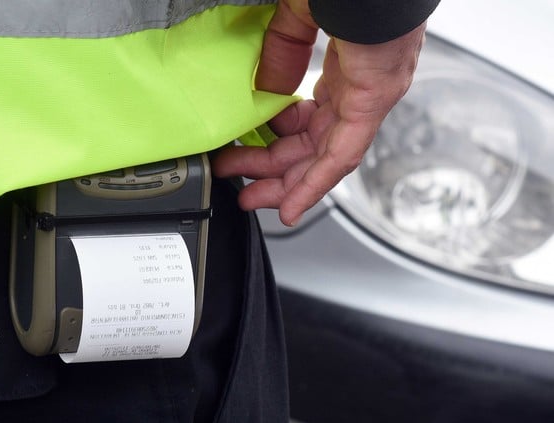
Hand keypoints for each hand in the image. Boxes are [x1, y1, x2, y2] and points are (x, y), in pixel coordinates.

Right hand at [213, 0, 425, 225]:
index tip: (248, 150)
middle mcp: (361, 89)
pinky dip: (315, 185)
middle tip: (246, 188)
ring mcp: (370, 97)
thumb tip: (268, 90)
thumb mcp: (298, 17)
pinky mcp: (372, 102)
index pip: (312, 119)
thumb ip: (281, 53)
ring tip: (257, 200)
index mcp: (347, 68)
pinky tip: (293, 206)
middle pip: (315, 146)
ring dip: (290, 185)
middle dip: (276, 172)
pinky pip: (342, 155)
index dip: (278, 141)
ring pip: (327, 158)